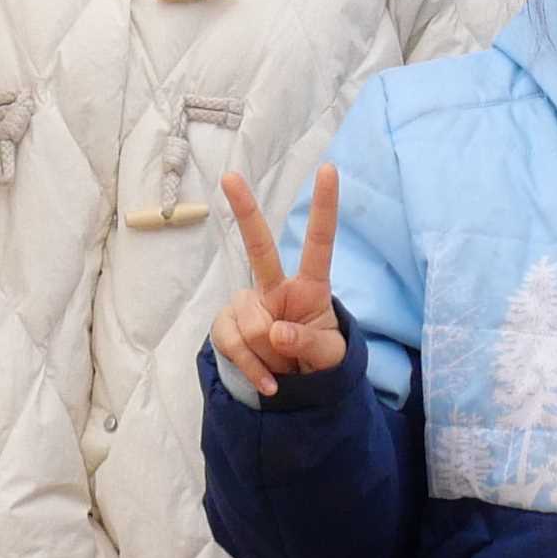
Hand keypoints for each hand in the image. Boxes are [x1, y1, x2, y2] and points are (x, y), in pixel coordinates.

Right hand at [212, 167, 347, 395]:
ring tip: (282, 366)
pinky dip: (250, 368)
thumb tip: (277, 333)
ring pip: (251, 323)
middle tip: (230, 176)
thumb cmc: (318, 359)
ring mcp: (248, 304)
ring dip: (268, 356)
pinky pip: (231, 343)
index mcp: (310, 287)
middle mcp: (275, 287)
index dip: (325, 207)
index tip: (329, 169)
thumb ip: (307, 344)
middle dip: (245, 210)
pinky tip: (267, 382)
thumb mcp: (329, 357)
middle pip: (259, 247)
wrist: (294, 388)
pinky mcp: (227, 324)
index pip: (319, 243)